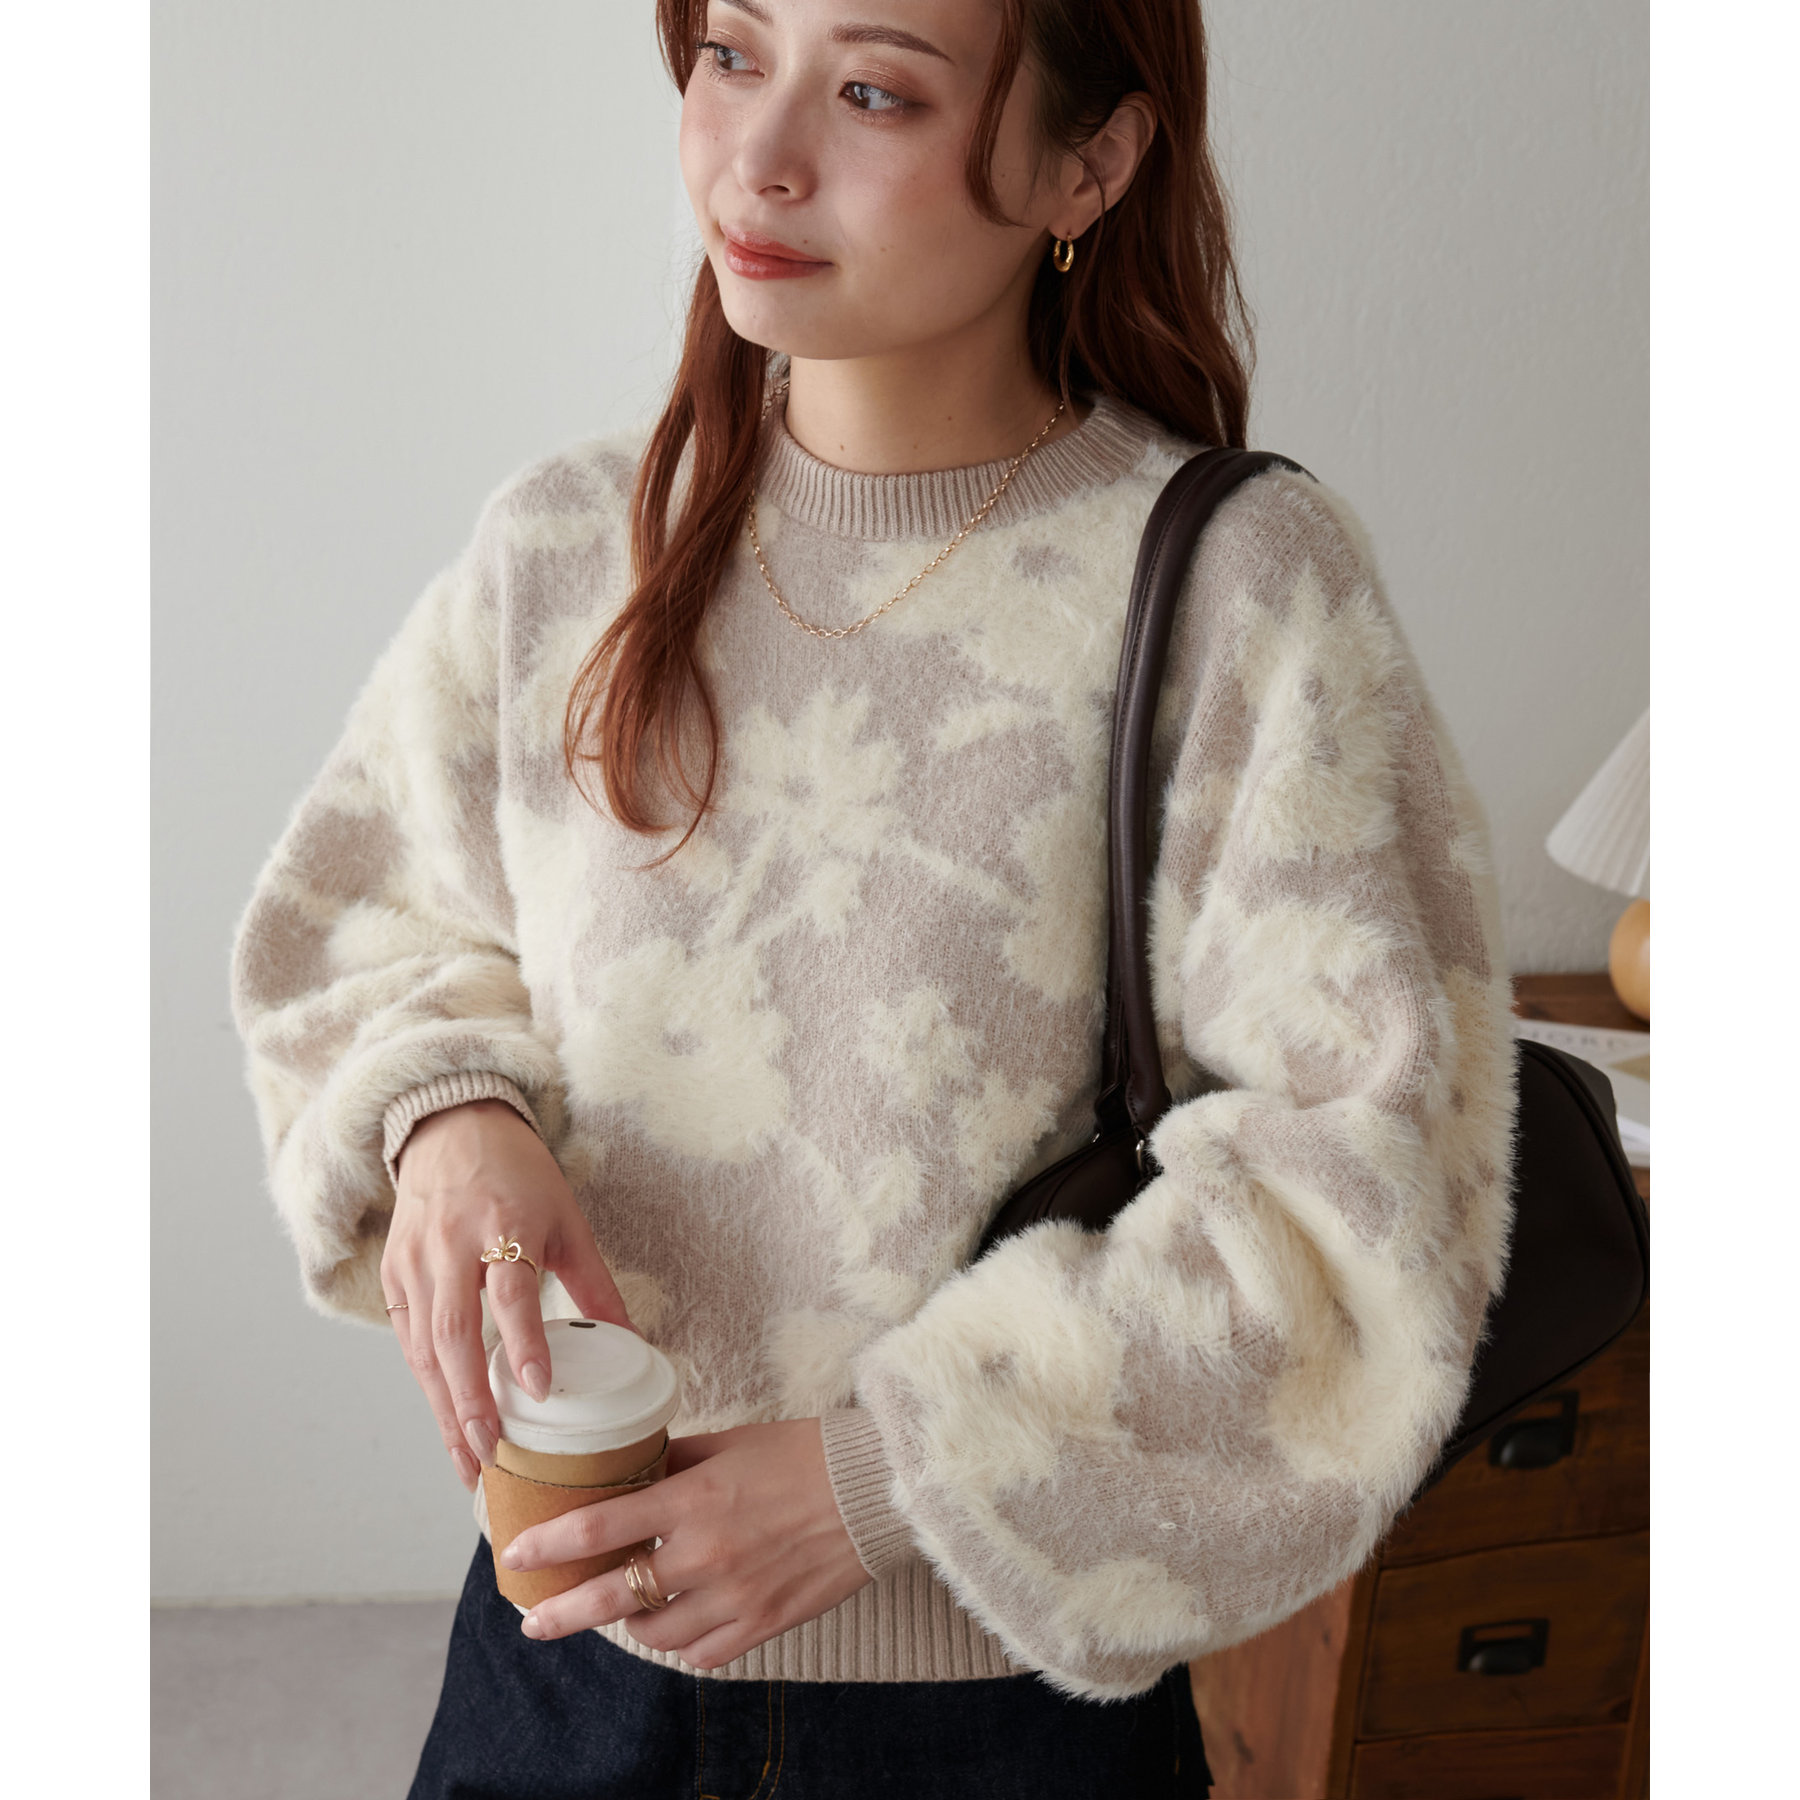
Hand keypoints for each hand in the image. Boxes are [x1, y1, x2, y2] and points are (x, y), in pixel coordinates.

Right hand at [380, 1098, 631, 1492]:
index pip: (511, 1291)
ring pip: (424, 1347)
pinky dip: (427, 1385)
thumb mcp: (568, 1219)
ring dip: (444, 1408)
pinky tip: (446, 1421)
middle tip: (492, 1451)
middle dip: (470, 1399)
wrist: (451, 1127)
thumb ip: (594, 1283)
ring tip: (469, 1459)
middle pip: (454, 1332)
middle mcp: (452, 1245)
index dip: (525, 1342)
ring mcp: (415, 1261)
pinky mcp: (393, 1275)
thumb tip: (633, 1342)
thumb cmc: (518, 1174)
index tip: (538, 1390)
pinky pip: (409, 1340)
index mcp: (504, 1224)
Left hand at [502, 1419, 873, 1668]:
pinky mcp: (764, 1623)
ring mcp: (735, 1595)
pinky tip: (676, 1627)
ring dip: (630, 1624)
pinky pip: (702, 1653)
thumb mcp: (732, 1441)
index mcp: (694, 1499)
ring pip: (655, 1633)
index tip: (516, 1552)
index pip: (600, 1528)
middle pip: (613, 1597)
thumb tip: (634, 1470)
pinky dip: (682, 1643)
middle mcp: (706, 1554)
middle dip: (564, 1613)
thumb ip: (677, 1462)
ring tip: (623, 1612)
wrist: (875, 1488)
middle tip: (533, 1622)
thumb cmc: (804, 1453)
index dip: (549, 1543)